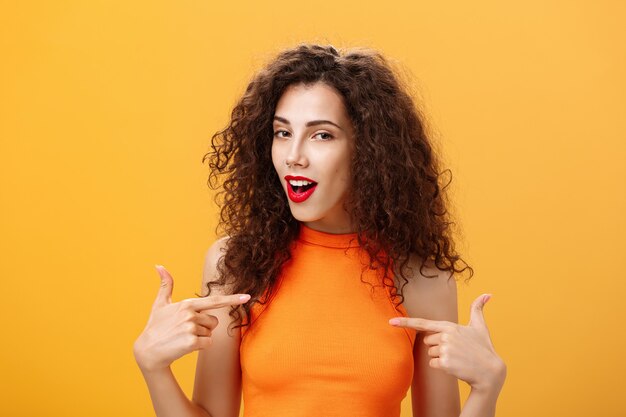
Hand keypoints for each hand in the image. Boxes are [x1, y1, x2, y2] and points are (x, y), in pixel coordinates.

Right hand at [132, 265, 250, 372]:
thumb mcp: (160, 304)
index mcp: (186, 304)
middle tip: (185, 331)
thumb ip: (165, 285)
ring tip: (183, 338)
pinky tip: (185, 346)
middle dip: (204, 327)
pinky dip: (200, 347)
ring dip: (201, 338)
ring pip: (211, 333)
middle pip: (214, 321)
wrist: (147, 351)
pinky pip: (208, 343)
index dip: (232, 299)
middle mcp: (190, 314)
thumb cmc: (155, 327)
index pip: (214, 301)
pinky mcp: (191, 341)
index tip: (247, 297)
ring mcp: (191, 327)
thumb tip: (159, 265)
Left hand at [389, 294, 505, 392]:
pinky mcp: (445, 363)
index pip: (423, 323)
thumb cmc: (484, 348)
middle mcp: (445, 335)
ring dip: (441, 357)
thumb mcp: (480, 327)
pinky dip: (441, 367)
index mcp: (449, 326)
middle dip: (438, 346)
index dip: (405, 322)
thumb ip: (478, 309)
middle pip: (427, 342)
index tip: (391, 322)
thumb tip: (488, 294)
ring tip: (457, 358)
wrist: (490, 372)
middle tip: (455, 350)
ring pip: (430, 353)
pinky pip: (432, 364)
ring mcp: (445, 349)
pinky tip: (455, 366)